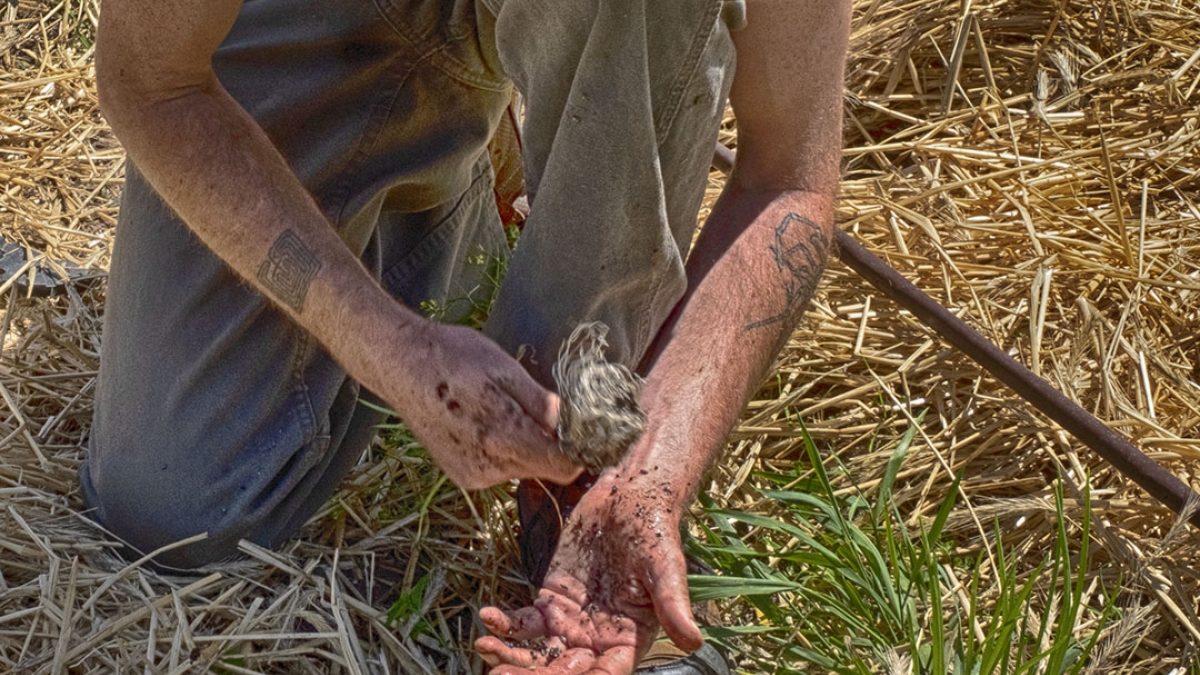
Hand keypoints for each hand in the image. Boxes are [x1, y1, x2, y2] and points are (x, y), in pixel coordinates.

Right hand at [393, 322, 582, 489]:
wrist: (398, 365)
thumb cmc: (452, 356)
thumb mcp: (504, 367)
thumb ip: (540, 402)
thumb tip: (574, 423)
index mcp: (501, 435)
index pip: (563, 464)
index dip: (581, 447)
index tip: (586, 426)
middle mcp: (488, 465)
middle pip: (547, 468)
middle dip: (555, 443)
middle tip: (545, 407)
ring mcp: (473, 475)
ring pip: (526, 468)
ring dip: (530, 444)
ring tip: (506, 408)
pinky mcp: (463, 476)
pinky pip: (503, 468)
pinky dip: (508, 449)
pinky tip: (488, 421)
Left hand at [475, 469, 700, 673]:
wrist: (629, 498)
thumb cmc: (654, 532)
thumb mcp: (666, 568)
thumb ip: (674, 605)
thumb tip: (694, 642)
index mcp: (629, 642)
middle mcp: (598, 641)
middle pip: (564, 671)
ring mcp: (570, 624)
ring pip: (538, 654)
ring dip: (511, 657)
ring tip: (485, 649)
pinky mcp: (550, 602)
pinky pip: (524, 623)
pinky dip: (505, 624)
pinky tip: (486, 619)